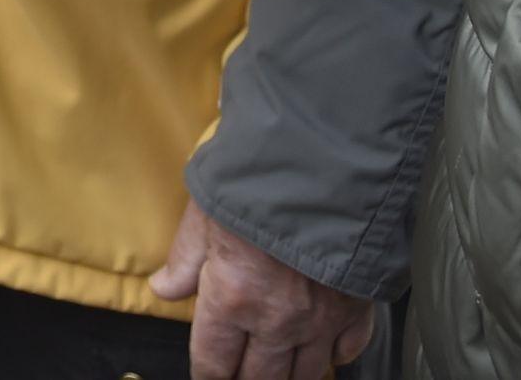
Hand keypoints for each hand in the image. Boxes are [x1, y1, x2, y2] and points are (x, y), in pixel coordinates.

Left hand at [150, 201, 374, 379]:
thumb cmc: (259, 179)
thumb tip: (164, 288)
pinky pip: (348, 350)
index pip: (213, 363)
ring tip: (278, 368)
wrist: (325, 163)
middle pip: (258, 379)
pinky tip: (324, 347)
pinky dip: (335, 353)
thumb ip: (185, 259)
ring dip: (288, 374)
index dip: (208, 374)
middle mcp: (276, 321)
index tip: (208, 373)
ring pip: (304, 374)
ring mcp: (320, 319)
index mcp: (231, 300)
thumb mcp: (205, 213)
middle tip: (240, 371)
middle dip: (244, 378)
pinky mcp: (357, 306)